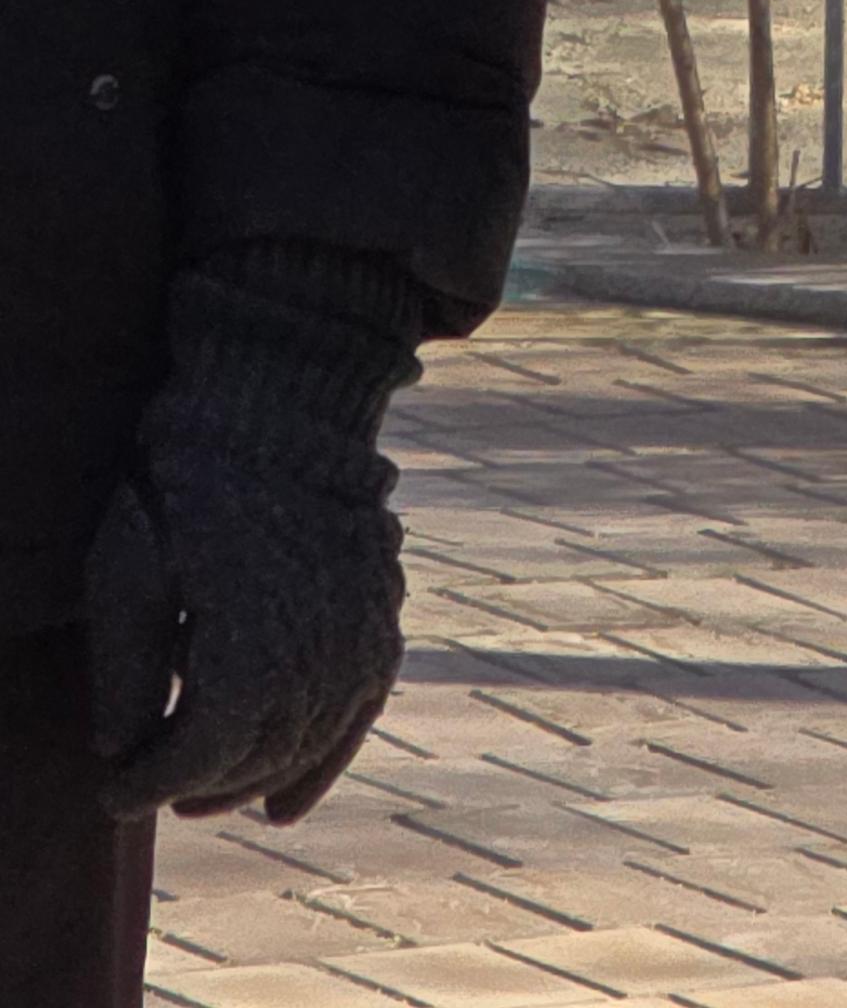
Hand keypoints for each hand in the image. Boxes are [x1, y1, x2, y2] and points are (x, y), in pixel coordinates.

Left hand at [87, 250, 416, 822]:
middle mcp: (314, 664)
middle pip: (249, 765)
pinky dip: (325, 760)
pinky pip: (358, 712)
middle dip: (194, 788)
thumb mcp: (129, 574)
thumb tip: (125, 755)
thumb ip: (126, 678)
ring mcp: (358, 640)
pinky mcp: (382, 615)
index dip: (143, 787)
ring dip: (254, 782)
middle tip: (146, 787)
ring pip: (305, 749)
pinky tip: (291, 799)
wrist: (281, 402)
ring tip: (206, 796)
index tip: (109, 790)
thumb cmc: (188, 484)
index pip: (192, 765)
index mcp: (247, 661)